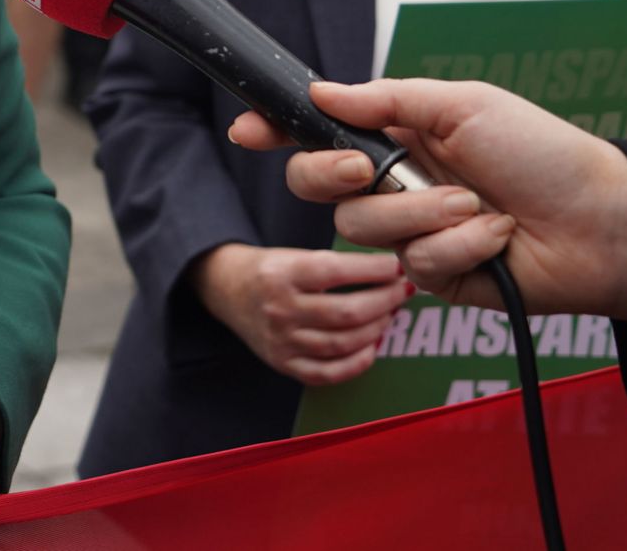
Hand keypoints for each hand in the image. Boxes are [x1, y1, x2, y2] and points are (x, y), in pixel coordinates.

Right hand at [191, 242, 406, 385]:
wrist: (224, 289)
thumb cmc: (268, 269)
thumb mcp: (292, 254)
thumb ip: (333, 265)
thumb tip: (388, 274)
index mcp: (281, 273)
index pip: (336, 271)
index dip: (374, 270)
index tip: (397, 266)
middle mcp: (280, 309)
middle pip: (347, 312)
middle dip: (385, 300)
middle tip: (402, 290)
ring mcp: (281, 340)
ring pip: (343, 343)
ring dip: (378, 328)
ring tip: (390, 313)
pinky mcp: (282, 363)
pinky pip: (328, 373)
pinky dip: (357, 363)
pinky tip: (373, 346)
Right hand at [228, 80, 626, 319]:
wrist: (601, 223)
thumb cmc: (541, 154)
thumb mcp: (462, 105)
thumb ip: (384, 101)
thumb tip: (320, 92)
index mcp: (399, 137)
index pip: (320, 134)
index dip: (277, 133)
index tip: (248, 131)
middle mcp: (396, 184)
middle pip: (317, 186)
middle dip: (332, 174)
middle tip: (372, 169)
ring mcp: (412, 233)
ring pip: (361, 227)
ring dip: (422, 213)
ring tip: (477, 206)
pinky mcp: (434, 276)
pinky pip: (412, 263)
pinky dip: (458, 245)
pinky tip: (497, 238)